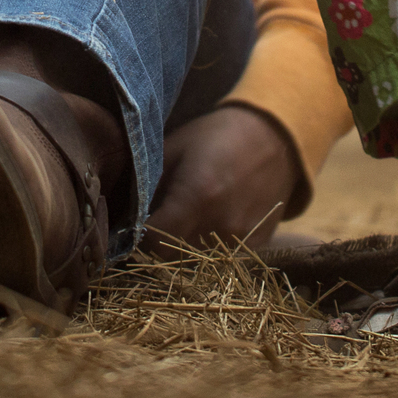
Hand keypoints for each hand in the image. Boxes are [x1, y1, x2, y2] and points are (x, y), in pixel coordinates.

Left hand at [142, 104, 303, 252]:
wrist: (276, 137)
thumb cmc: (217, 136)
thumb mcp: (174, 148)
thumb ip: (145, 183)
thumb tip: (121, 211)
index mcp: (196, 198)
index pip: (152, 242)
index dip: (137, 238)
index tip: (133, 227)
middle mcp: (219, 226)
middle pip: (172, 256)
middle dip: (159, 245)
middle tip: (157, 223)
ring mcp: (241, 240)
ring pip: (196, 262)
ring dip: (184, 248)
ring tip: (185, 220)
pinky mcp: (256, 246)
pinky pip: (221, 259)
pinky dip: (208, 248)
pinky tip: (210, 222)